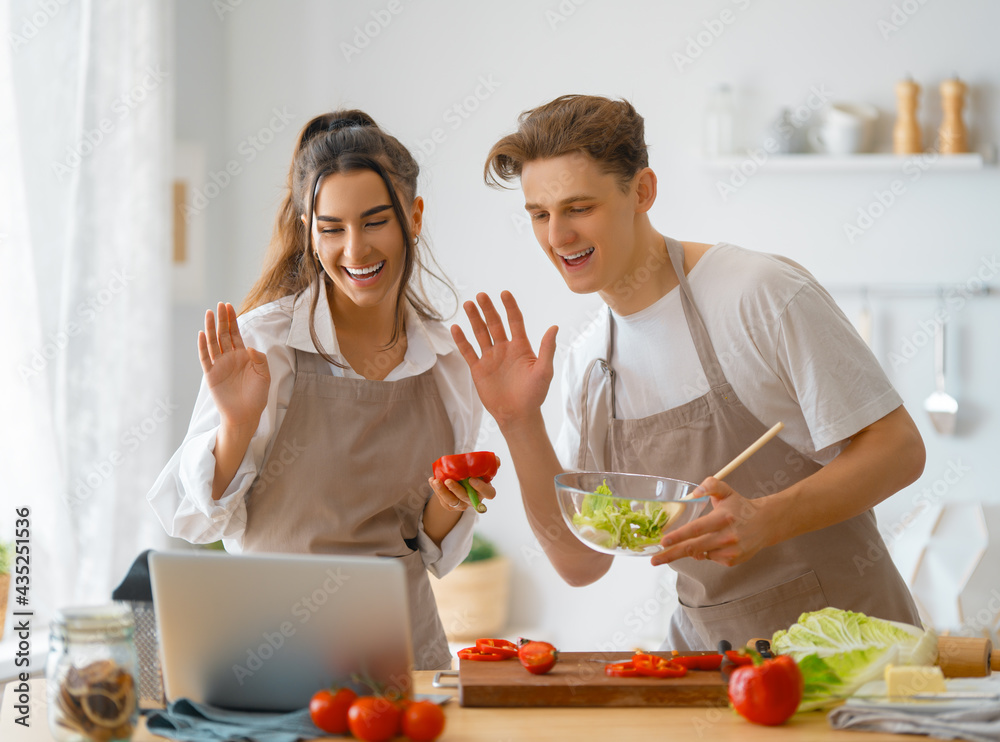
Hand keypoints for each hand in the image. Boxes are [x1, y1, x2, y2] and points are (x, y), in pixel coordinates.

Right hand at [198, 302, 270, 428]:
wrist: (246, 415)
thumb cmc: (257, 396)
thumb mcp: (264, 376)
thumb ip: (259, 360)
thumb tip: (248, 347)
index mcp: (243, 356)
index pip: (236, 334)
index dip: (232, 320)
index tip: (229, 306)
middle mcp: (229, 358)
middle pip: (224, 334)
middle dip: (222, 319)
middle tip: (219, 304)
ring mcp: (219, 365)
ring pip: (213, 342)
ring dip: (210, 328)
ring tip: (209, 313)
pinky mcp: (211, 375)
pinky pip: (205, 358)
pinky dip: (203, 346)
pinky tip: (202, 334)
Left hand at [428, 470, 497, 511]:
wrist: (462, 481)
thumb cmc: (475, 473)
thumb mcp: (483, 468)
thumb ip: (490, 463)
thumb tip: (496, 459)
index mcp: (485, 491)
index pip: (488, 493)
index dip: (481, 488)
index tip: (472, 479)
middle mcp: (474, 500)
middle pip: (466, 497)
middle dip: (456, 489)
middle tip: (448, 480)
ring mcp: (462, 504)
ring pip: (452, 501)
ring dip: (443, 492)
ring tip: (436, 481)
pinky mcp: (450, 506)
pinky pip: (443, 500)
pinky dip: (436, 490)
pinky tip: (432, 480)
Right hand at [451, 291, 557, 427]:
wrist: (517, 415)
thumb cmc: (534, 395)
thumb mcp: (544, 371)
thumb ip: (548, 349)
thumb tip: (554, 326)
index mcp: (521, 346)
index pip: (515, 321)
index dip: (510, 307)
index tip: (505, 293)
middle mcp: (504, 348)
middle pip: (495, 324)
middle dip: (488, 309)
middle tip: (481, 295)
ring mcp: (490, 357)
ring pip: (480, 333)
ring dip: (474, 319)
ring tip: (468, 304)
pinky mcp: (478, 369)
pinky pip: (468, 351)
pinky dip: (462, 340)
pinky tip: (456, 327)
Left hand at [649, 478, 771, 567]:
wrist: (765, 524)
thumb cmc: (740, 507)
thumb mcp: (726, 491)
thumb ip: (711, 485)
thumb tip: (694, 492)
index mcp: (723, 518)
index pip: (697, 529)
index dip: (678, 536)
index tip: (663, 541)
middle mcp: (727, 537)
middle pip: (693, 548)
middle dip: (671, 554)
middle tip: (654, 559)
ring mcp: (730, 551)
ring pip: (700, 554)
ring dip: (690, 550)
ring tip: (689, 541)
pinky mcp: (732, 561)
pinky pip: (710, 558)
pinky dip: (705, 552)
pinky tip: (713, 542)